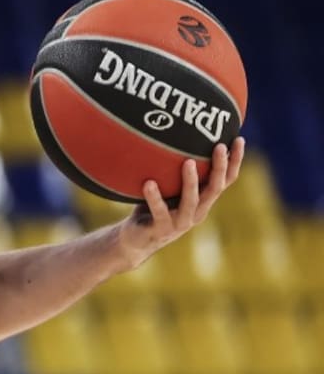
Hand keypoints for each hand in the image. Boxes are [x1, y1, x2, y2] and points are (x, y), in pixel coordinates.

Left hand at [117, 137, 244, 268]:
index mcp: (203, 201)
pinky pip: (159, 211)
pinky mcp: (161, 229)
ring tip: (188, 162)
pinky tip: (148, 183)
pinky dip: (154, 197)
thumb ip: (172, 168)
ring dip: (191, 182)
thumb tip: (172, 133)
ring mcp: (180, 222)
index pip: (226, 180)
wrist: (135, 240)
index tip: (238, 138)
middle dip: (219, 167)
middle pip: (215, 189)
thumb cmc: (151, 207)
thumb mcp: (167, 186)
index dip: (235, 162)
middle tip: (219, 146)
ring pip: (191, 201)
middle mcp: (197, 211)